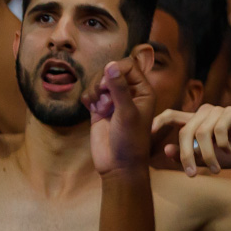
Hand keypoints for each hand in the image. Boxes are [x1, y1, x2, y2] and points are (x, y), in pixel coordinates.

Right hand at [86, 56, 154, 175]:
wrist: (118, 166)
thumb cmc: (130, 141)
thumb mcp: (127, 113)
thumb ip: (118, 88)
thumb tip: (110, 64)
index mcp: (143, 91)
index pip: (128, 65)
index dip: (116, 70)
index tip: (107, 85)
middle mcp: (129, 93)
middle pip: (110, 70)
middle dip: (102, 82)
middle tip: (104, 100)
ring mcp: (113, 101)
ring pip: (97, 81)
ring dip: (94, 91)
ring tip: (100, 108)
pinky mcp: (99, 109)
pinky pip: (89, 93)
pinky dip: (88, 98)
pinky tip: (93, 110)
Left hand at [151, 104, 230, 177]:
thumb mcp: (208, 158)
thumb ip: (188, 155)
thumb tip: (166, 150)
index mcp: (194, 121)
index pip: (169, 116)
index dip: (157, 122)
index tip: (149, 133)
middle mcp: (202, 113)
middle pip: (184, 131)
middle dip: (186, 155)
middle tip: (191, 174)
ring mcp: (217, 110)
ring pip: (201, 133)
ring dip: (208, 155)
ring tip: (216, 169)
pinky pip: (219, 128)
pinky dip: (222, 144)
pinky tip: (228, 151)